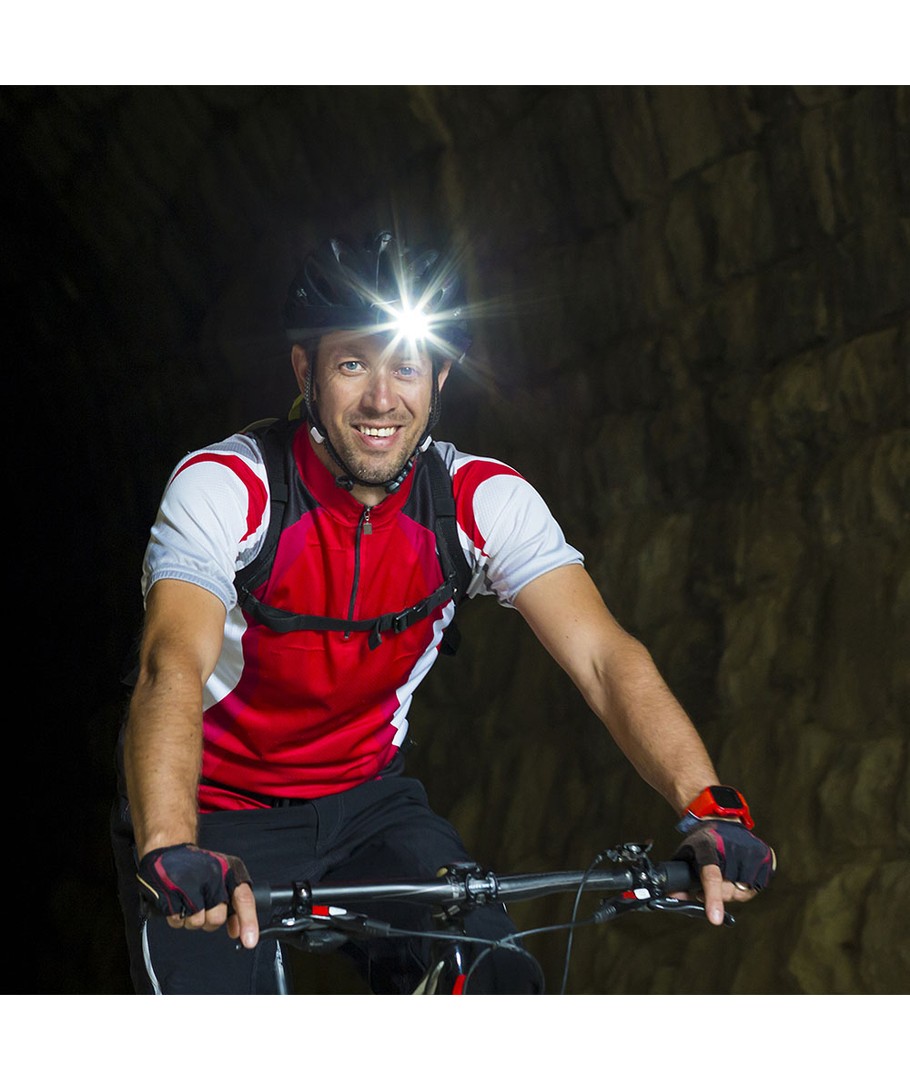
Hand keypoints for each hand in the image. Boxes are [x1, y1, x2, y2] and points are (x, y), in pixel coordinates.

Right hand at [136, 843, 258, 947]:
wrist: (170, 850)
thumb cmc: (200, 867)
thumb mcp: (224, 879)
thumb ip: (235, 906)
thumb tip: (239, 933)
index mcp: (229, 872)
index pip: (243, 899)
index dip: (248, 922)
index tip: (250, 940)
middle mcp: (212, 877)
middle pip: (217, 918)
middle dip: (210, 919)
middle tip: (204, 905)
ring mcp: (190, 884)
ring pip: (197, 923)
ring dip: (192, 918)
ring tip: (189, 900)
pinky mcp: (170, 893)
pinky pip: (177, 922)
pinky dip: (177, 917)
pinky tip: (177, 901)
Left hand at [672, 821, 775, 925]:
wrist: (724, 821)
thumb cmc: (702, 842)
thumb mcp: (685, 854)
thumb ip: (679, 876)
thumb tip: (673, 897)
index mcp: (708, 846)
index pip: (712, 875)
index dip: (713, 897)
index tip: (715, 919)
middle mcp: (734, 848)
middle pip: (727, 891)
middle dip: (715, 896)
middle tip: (706, 887)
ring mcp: (753, 852)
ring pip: (742, 893)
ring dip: (731, 891)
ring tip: (724, 875)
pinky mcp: (766, 858)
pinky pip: (755, 888)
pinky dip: (744, 887)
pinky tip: (736, 873)